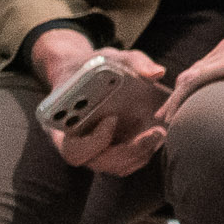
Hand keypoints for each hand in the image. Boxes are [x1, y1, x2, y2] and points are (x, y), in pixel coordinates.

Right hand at [38, 42, 170, 174]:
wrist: (85, 74)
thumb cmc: (93, 66)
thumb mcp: (109, 57)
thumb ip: (133, 61)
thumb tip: (157, 74)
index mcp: (62, 126)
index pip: (73, 151)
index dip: (94, 141)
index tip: (112, 118)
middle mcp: (78, 144)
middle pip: (101, 163)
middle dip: (130, 150)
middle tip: (157, 132)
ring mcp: (97, 150)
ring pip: (118, 166)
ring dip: (142, 153)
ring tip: (161, 131)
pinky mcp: (115, 149)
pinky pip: (129, 161)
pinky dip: (146, 151)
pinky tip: (161, 133)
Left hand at [168, 6, 223, 123]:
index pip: (208, 68)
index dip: (193, 88)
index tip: (185, 106)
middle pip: (193, 73)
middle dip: (178, 95)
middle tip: (167, 115)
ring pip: (190, 77)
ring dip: (176, 99)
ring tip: (167, 117)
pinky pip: (196, 80)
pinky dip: (182, 96)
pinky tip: (174, 111)